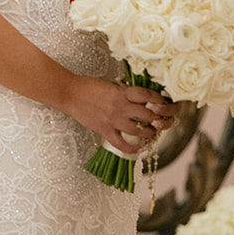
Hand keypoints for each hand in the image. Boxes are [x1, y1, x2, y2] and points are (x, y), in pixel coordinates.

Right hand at [61, 78, 178, 152]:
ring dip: (149, 133)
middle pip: (148, 115)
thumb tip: (140, 98)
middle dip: (158, 119)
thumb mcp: (111, 85)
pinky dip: (132, 149)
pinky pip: (121, 144)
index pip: (148, 95)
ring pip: (138, 131)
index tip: (163, 102)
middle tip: (161, 121)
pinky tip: (139, 149)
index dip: (159, 99)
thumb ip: (125, 92)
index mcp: (123, 92)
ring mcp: (113, 120)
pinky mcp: (104, 130)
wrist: (70, 93)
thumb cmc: (88, 86)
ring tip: (152, 133)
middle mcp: (120, 107)